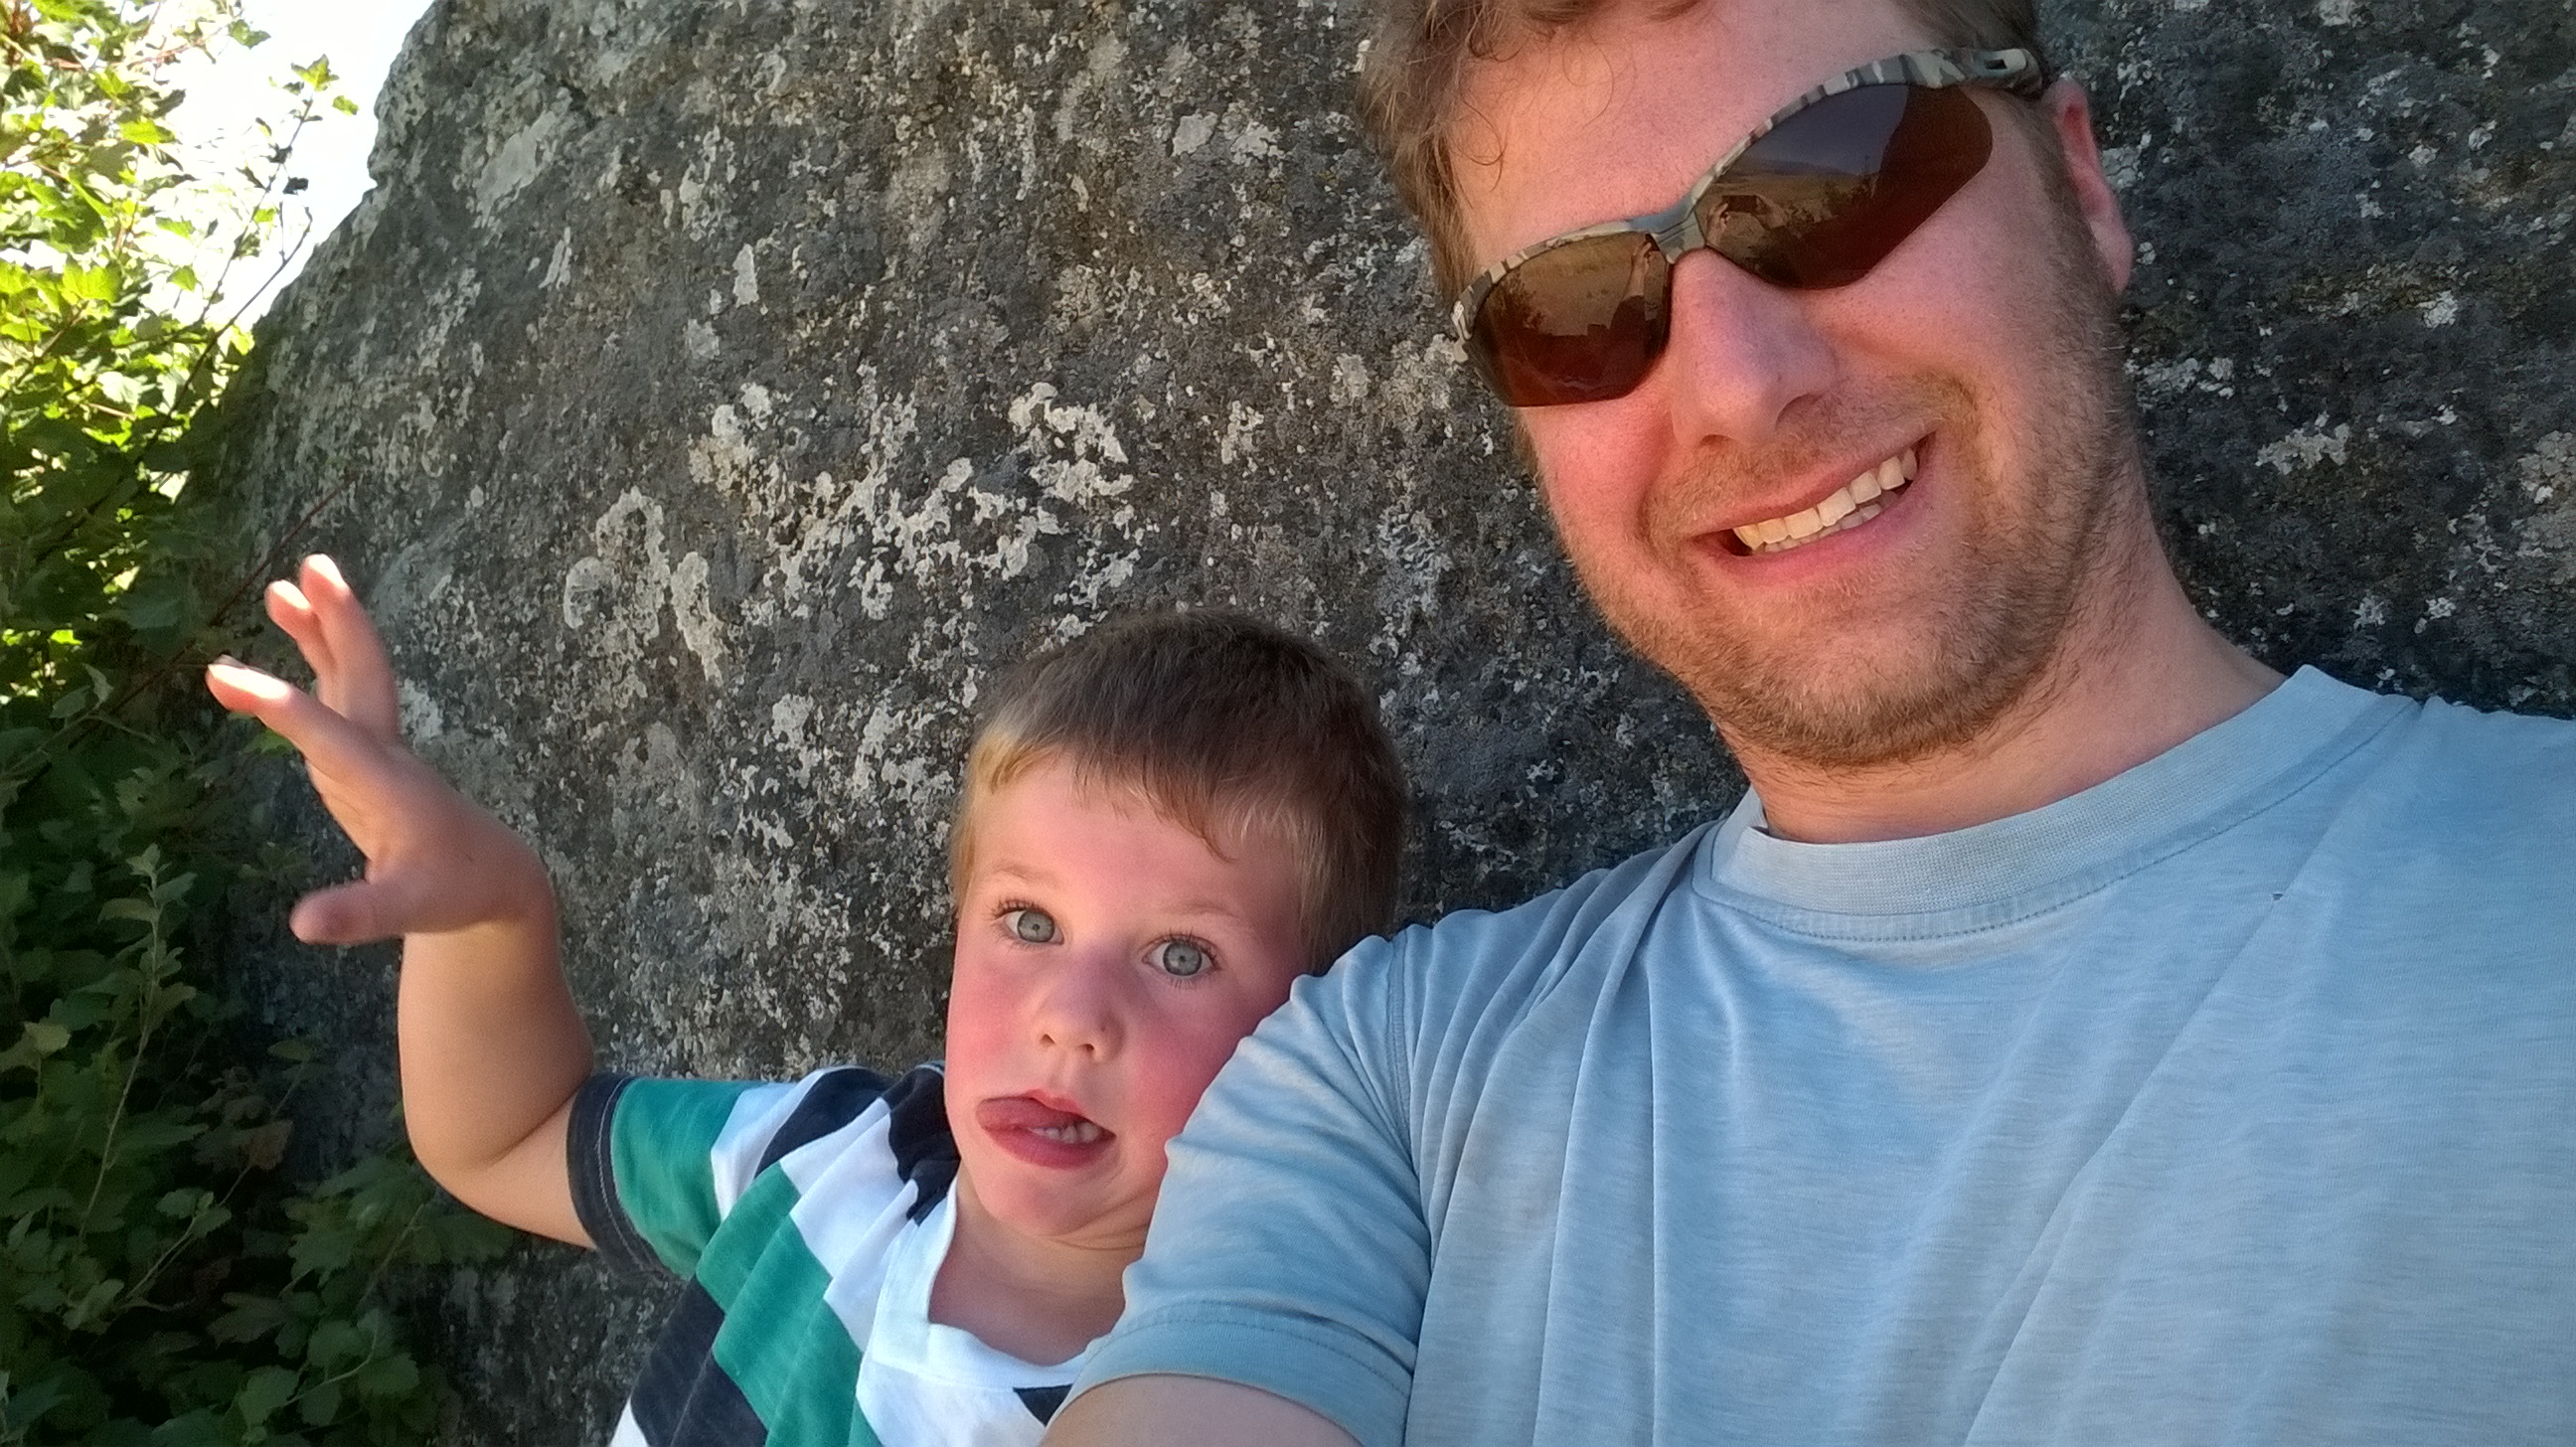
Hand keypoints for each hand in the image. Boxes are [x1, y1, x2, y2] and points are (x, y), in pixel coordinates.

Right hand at [205, 554, 549, 944]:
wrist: (494, 881)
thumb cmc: (455, 892)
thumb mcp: (407, 909)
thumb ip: (359, 914)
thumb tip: (303, 925)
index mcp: (388, 783)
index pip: (326, 732)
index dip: (275, 706)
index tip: (220, 675)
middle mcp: (385, 753)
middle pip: (364, 674)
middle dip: (338, 622)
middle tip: (311, 567)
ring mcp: (378, 751)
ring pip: (352, 677)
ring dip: (324, 631)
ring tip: (283, 588)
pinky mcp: (368, 759)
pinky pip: (339, 698)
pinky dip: (318, 662)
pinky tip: (296, 635)